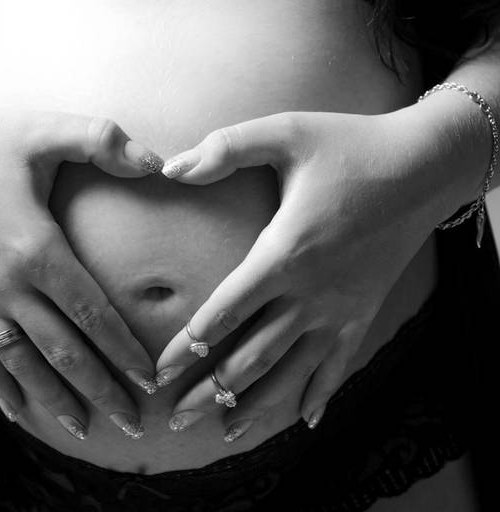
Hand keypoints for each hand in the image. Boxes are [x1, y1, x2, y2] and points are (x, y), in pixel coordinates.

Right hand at [0, 105, 162, 439]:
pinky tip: (17, 411)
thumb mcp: (46, 129)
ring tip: (84, 429)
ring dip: (54, 400)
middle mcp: (5, 285)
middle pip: (63, 352)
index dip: (124, 350)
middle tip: (134, 422)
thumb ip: (104, 139)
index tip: (150, 378)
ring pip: (21, 365)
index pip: (92, 314)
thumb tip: (160, 161)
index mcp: (36, 248)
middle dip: (101, 390)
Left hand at [154, 110, 457, 441]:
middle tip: (177, 420)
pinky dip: (320, 396)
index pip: (224, 313)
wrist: (427, 166)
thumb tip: (169, 166)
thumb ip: (225, 149)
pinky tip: (305, 422)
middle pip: (251, 357)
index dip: (187, 347)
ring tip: (225, 434)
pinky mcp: (364, 314)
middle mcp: (311, 293)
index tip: (160, 373)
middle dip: (210, 392)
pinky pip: (339, 367)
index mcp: (285, 253)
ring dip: (256, 406)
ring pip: (291, 373)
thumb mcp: (286, 133)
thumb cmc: (351, 146)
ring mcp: (340, 310)